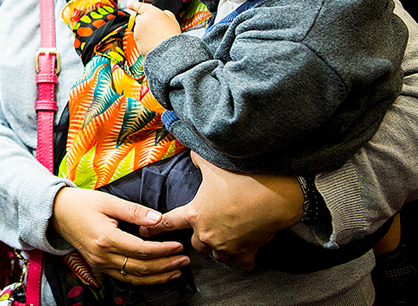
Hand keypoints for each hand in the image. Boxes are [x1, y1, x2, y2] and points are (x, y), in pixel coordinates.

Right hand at [50, 187, 189, 284]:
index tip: (178, 245)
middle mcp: (103, 256)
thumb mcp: (108, 201)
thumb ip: (135, 211)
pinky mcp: (99, 266)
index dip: (163, 249)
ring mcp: (100, 264)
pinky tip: (156, 275)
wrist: (57, 212)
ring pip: (135, 278)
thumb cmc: (82, 203)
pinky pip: (125, 278)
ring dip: (158, 276)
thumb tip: (158, 219)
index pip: (142, 250)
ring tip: (176, 270)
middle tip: (184, 260)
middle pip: (142, 268)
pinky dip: (143, 279)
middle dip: (166, 265)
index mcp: (106, 238)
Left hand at [127, 1, 180, 53]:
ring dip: (146, 32)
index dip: (133, 4)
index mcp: (150, 12)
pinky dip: (145, 41)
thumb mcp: (172, 19)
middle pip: (140, 18)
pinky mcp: (136, 41)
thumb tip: (162, 14)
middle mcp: (141, 21)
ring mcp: (138, 31)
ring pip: (140, 29)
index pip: (140, 6)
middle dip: (145, 21)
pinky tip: (154, 43)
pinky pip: (140, 39)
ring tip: (158, 37)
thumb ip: (165, 13)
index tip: (129, 4)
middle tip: (156, 27)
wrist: (167, 51)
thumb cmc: (170, 34)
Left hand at [139, 152, 302, 269]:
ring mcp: (226, 245)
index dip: (155, 228)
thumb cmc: (241, 178)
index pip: (168, 222)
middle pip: (195, 243)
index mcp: (194, 213)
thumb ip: (197, 159)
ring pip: (215, 255)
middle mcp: (206, 233)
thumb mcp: (212, 164)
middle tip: (207, 229)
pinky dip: (242, 259)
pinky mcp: (246, 252)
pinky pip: (240, 263)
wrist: (273, 195)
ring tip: (224, 240)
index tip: (144, 232)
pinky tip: (245, 253)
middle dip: (199, 237)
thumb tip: (191, 153)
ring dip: (218, 249)